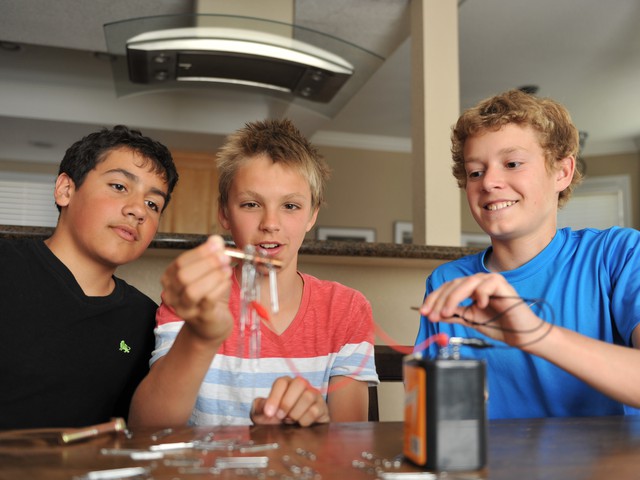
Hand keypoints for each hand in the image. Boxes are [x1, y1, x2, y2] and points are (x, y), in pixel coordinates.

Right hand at [161, 235, 232, 341]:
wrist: (211, 325)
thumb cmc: (209, 297)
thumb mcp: (210, 273)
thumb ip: (212, 256)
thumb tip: (216, 240)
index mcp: (171, 278)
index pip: (180, 262)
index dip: (200, 252)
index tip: (217, 245)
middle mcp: (172, 294)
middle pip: (183, 275)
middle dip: (206, 263)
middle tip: (224, 258)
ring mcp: (184, 308)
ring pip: (192, 290)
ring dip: (212, 276)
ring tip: (227, 270)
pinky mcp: (200, 318)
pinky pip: (207, 301)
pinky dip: (219, 288)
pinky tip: (227, 282)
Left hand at [250, 376, 329, 426]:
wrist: (295, 435)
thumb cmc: (278, 421)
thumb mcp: (263, 416)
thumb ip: (259, 408)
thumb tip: (263, 405)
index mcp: (286, 384)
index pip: (281, 382)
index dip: (274, 397)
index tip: (269, 413)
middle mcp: (301, 386)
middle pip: (299, 383)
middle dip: (287, 402)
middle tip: (281, 417)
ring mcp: (314, 395)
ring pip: (308, 396)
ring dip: (296, 412)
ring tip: (291, 421)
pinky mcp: (322, 407)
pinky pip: (315, 410)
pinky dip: (305, 420)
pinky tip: (300, 424)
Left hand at [420, 273, 547, 347]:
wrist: (520, 335)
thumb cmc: (499, 325)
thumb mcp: (470, 320)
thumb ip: (454, 314)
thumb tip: (435, 313)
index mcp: (470, 289)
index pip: (447, 289)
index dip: (433, 299)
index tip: (423, 312)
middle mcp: (478, 282)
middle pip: (453, 285)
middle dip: (439, 300)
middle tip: (432, 314)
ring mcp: (490, 281)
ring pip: (466, 283)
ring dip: (453, 298)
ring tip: (447, 313)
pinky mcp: (502, 284)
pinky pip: (486, 285)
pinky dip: (480, 294)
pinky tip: (480, 306)